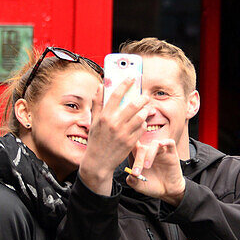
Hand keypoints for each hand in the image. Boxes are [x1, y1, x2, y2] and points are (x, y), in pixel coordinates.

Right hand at [79, 80, 147, 194]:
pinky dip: (143, 123)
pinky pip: (142, 128)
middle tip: (145, 96)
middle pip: (133, 104)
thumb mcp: (94, 121)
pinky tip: (141, 122)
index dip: (125, 84)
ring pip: (141, 116)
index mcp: (104, 116)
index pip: (116, 95)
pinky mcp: (131, 142)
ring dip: (145, 110)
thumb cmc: (96, 140)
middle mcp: (114, 123)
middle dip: (142, 98)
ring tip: (146, 109)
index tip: (132, 77)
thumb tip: (101, 86)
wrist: (98, 162)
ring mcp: (123, 133)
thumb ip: (97, 102)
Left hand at [129, 138, 185, 205]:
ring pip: (154, 144)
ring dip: (149, 154)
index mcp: (140, 157)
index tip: (123, 159)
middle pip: (142, 147)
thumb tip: (129, 176)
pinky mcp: (172, 154)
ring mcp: (161, 152)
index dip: (127, 149)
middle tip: (136, 173)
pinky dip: (166, 142)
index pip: (132, 147)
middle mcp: (150, 152)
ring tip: (147, 167)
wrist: (168, 191)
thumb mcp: (140, 186)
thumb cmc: (153, 186)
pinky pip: (170, 142)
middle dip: (138, 159)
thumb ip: (133, 181)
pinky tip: (161, 144)